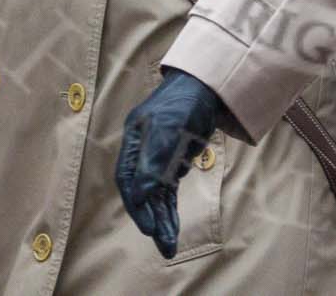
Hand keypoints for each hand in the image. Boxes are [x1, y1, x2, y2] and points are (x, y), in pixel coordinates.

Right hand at [115, 70, 226, 258]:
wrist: (206, 89)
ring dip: (163, 220)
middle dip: (152, 219)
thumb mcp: (168, 129)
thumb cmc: (183, 103)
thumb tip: (139, 196)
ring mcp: (156, 160)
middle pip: (142, 193)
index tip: (149, 227)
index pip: (129, 180)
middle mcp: (142, 154)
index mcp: (133, 142)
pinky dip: (170, 209)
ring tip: (170, 246)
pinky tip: (172, 227)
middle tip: (164, 244)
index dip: (136, 205)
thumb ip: (154, 161)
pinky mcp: (171, 164)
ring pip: (156, 196)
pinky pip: (167, 192)